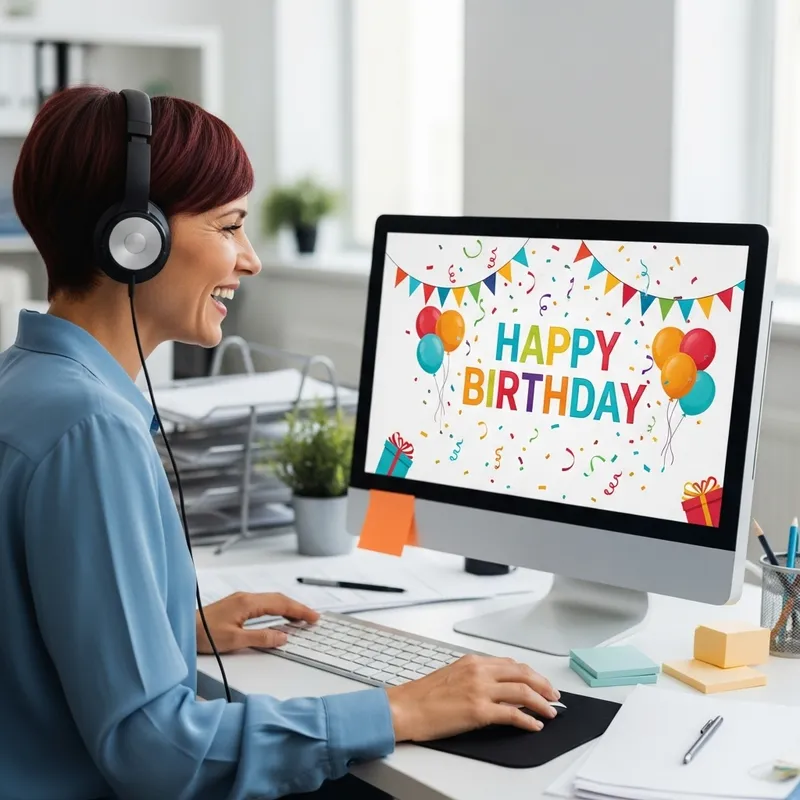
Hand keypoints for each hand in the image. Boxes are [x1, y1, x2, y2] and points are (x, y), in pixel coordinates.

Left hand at [196, 592, 318, 653]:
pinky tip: (279, 616)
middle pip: (278, 599)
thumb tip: (283, 637)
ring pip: (271, 600)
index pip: (281, 604)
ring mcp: (240, 600)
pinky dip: (276, 608)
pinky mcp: (236, 605)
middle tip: (313, 617)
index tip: (313, 617)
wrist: (182, 629)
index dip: (299, 610)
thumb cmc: (202, 635)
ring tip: (300, 617)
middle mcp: (245, 597)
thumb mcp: (234, 640)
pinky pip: (263, 604)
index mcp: (247, 603)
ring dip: (287, 607)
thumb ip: (261, 638)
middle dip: (297, 607)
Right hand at [385, 654, 558, 741]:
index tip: (541, 683)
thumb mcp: (454, 676)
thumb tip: (499, 689)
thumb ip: (477, 678)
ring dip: (541, 702)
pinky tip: (534, 725)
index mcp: (473, 661)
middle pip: (522, 673)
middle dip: (543, 685)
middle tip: (554, 696)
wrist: (406, 708)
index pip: (511, 664)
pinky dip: (528, 719)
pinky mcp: (478, 711)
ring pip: (522, 691)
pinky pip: (512, 714)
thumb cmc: (424, 695)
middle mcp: (479, 671)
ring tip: (550, 711)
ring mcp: (480, 690)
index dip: (531, 674)